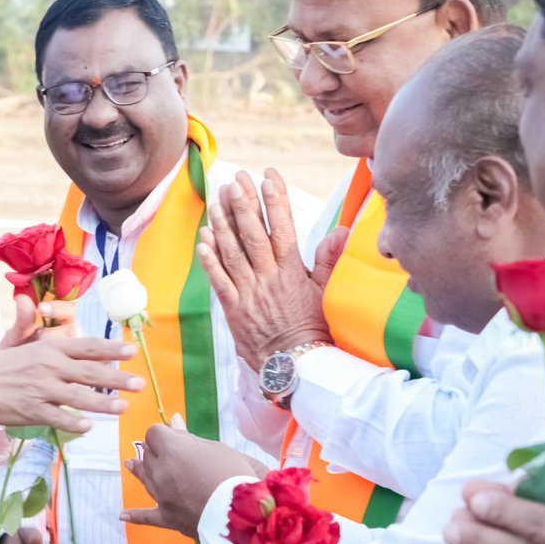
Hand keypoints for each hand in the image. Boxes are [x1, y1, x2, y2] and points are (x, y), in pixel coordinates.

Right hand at [0, 336, 141, 432]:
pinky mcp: (33, 411)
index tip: (132, 352)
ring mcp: (42, 390)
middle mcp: (50, 367)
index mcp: (50, 348)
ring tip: (123, 408)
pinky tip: (89, 426)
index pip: (87, 347)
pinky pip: (58, 417)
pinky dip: (73, 422)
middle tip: (139, 383)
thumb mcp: (16, 338)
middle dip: (117, 379)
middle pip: (90, 373)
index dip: (112, 349)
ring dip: (103, 404)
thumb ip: (27, 322)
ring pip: (79, 397)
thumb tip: (25, 300)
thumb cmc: (1, 362)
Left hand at [120, 421, 268, 538]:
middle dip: (156, 449)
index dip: (164, 432)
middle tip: (167, 450)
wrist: (243, 514)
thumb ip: (189, 437)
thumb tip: (173, 420)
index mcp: (172, 449)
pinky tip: (123, 515)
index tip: (175, 435)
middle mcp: (160, 471)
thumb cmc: (235, 474)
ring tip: (130, 463)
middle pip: (148, 454)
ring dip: (139, 469)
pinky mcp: (169, 518)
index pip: (154, 432)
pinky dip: (135, 516)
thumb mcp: (216, 448)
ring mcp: (162, 495)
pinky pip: (147, 517)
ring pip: (144, 478)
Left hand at [198, 168, 343, 370]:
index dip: (275, 200)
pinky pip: (219, 280)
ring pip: (232, 253)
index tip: (269, 176)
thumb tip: (341, 230)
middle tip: (235, 179)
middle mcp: (268, 278)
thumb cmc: (314, 329)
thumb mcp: (325, 293)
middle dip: (244, 203)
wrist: (296, 366)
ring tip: (216, 200)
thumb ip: (328, 260)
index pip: (282, 227)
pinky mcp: (233, 309)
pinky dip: (210, 259)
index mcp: (291, 272)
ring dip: (223, 224)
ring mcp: (249, 293)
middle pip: (253, 234)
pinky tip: (203, 239)